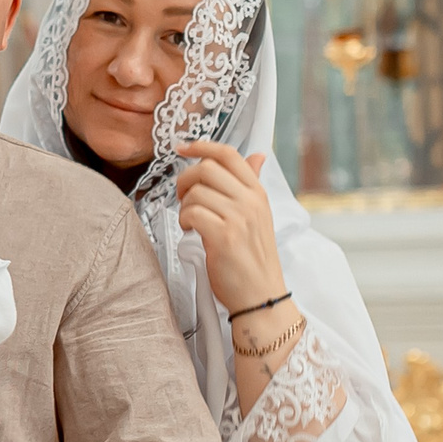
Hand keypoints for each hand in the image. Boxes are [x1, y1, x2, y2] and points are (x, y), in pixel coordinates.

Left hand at [174, 142, 286, 314]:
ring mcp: (238, 217)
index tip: (182, 148)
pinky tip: (191, 232)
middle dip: (185, 181)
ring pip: (195, 192)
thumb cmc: (252, 257)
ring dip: (184, 206)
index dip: (201, 146)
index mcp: (257, 192)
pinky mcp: (224, 235)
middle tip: (183, 199)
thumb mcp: (258, 215)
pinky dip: (184, 221)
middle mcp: (250, 201)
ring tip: (192, 222)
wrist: (260, 295)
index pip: (229, 154)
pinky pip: (191, 213)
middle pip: (206, 168)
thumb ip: (251, 184)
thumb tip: (257, 155)